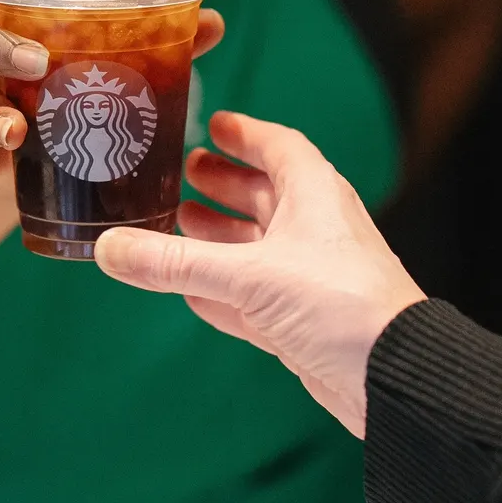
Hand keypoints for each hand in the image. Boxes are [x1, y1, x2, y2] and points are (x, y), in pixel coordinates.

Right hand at [93, 111, 425, 438]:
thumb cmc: (339, 304)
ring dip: (219, 236)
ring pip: (257, 246)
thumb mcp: (247, 274)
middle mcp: (315, 230)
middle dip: (224, 184)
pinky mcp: (304, 322)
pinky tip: (192, 295)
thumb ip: (174, 263)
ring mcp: (311, 277)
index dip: (245, 134)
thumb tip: (109, 247)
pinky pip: (255, 297)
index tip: (213, 125)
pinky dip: (224, 293)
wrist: (391, 377)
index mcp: (314, 195)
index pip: (278, 147)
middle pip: (264, 194)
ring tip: (177, 225)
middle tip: (184, 174)